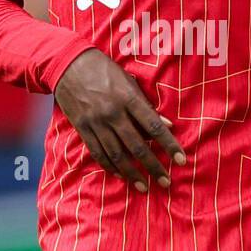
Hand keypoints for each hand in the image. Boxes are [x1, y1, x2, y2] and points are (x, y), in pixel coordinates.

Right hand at [54, 48, 185, 192]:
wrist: (68, 64)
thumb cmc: (104, 70)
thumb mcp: (129, 81)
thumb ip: (146, 105)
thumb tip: (167, 124)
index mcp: (128, 98)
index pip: (154, 126)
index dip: (169, 145)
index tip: (181, 160)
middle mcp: (113, 113)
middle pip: (137, 146)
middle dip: (153, 167)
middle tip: (166, 182)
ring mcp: (96, 122)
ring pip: (117, 154)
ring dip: (132, 173)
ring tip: (145, 187)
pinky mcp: (82, 128)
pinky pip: (98, 152)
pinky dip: (110, 166)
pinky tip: (121, 176)